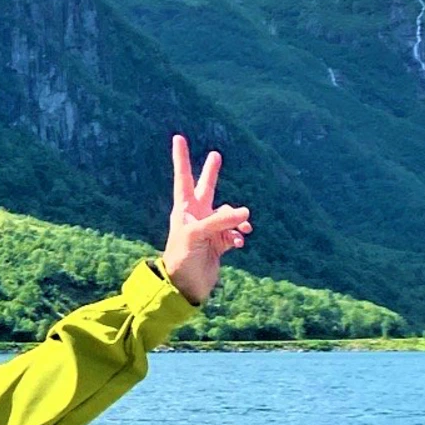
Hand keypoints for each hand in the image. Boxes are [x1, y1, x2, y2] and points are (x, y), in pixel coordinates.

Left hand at [161, 134, 250, 305]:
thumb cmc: (182, 257)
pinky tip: (240, 242)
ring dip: (239, 219)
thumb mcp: (198, 235)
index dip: (182, 158)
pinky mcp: (219, 243)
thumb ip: (221, 221)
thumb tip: (245, 212)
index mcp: (185, 208)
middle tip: (215, 155)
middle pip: (207, 188)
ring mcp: (209, 229)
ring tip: (244, 228)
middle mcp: (197, 215)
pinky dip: (240, 235)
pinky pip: (235, 232)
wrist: (185, 286)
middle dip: (212, 173)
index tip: (178, 138)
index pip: (184, 177)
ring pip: (230, 214)